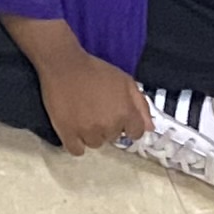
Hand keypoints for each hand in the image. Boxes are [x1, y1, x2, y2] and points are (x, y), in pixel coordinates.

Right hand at [35, 44, 150, 153]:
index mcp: (126, 113)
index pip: (135, 134)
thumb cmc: (95, 70)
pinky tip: (75, 131)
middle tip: (96, 110)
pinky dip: (77, 143)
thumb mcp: (126, 81)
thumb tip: (149, 128)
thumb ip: (141, 105)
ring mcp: (87, 131)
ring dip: (92, 134)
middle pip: (113, 138)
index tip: (117, 117)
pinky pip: (76, 150)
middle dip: (108, 126)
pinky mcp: (67, 132)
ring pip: (95, 144)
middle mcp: (109, 126)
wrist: (63, 64)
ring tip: (83, 116)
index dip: (128, 125)